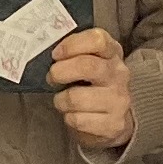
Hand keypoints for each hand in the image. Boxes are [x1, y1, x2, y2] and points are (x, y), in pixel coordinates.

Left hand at [42, 27, 134, 151]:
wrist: (113, 118)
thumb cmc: (91, 84)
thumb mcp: (88, 60)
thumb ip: (72, 51)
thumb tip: (43, 49)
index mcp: (112, 52)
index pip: (97, 39)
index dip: (71, 45)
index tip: (55, 54)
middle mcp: (119, 74)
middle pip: (87, 66)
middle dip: (60, 72)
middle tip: (51, 77)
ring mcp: (119, 100)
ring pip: (76, 98)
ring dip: (60, 100)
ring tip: (62, 100)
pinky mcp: (114, 124)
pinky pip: (78, 120)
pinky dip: (68, 118)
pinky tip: (74, 115)